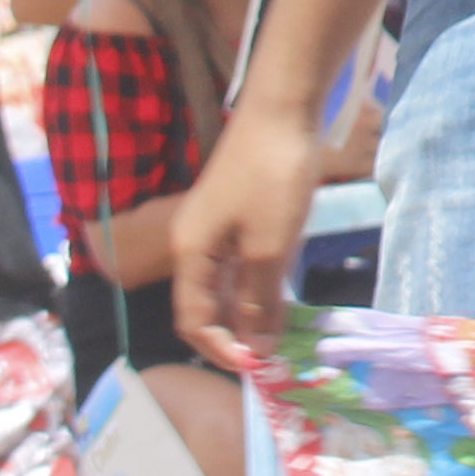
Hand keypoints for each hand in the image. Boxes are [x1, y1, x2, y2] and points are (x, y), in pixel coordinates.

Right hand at [169, 103, 324, 373]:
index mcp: (190, 253)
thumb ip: (261, 299)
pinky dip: (260, 283)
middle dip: (236, 335)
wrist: (285, 107)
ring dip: (250, 311)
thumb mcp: (270, 245)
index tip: (259, 368)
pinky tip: (284, 294)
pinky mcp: (240, 212)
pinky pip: (242, 261)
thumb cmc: (273, 177)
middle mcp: (194, 243)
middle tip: (273, 357)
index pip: (194, 320)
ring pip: (227, 284)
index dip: (222, 348)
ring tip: (282, 335)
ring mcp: (216, 226)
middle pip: (207, 305)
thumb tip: (257, 350)